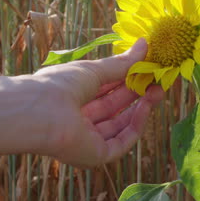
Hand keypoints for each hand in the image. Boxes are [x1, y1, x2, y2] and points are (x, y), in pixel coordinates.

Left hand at [35, 38, 164, 166]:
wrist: (40, 111)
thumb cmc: (59, 84)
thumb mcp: (93, 70)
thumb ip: (121, 63)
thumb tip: (145, 45)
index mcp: (72, 98)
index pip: (104, 90)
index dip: (126, 79)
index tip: (146, 68)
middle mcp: (79, 120)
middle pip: (114, 108)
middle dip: (136, 93)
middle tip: (159, 79)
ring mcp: (87, 139)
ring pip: (120, 125)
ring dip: (140, 107)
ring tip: (158, 89)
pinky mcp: (95, 155)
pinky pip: (121, 142)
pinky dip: (136, 125)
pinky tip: (147, 106)